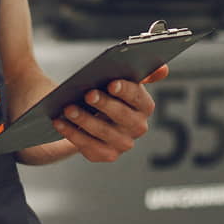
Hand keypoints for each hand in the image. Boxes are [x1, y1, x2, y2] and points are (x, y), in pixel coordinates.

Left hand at [51, 64, 165, 162]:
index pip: (139, 99)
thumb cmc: (104, 90)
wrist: (85, 111)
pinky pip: (90, 147)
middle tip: (88, 93)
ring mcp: (122, 144)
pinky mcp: (105, 154)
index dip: (126, 91)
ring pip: (106, 134)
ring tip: (68, 108)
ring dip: (86, 121)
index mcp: (144, 106)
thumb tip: (163, 69)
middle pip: (124, 118)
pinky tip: (59, 122)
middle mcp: (138, 127)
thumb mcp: (119, 77)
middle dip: (105, 105)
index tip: (111, 83)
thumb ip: (141, 72)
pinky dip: (73, 134)